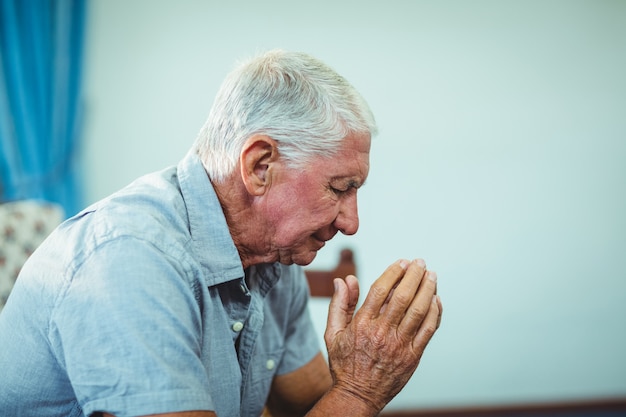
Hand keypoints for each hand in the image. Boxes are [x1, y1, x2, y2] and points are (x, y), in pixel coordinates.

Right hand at [324, 259, 441, 413]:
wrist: (357, 396)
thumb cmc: (344, 364)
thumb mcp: (333, 333)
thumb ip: (339, 304)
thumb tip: (345, 280)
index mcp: (362, 324)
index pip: (381, 290)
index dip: (394, 272)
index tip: (402, 262)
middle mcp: (382, 332)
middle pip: (403, 296)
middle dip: (414, 275)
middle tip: (420, 262)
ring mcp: (399, 345)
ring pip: (419, 311)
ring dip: (428, 289)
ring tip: (431, 275)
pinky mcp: (412, 357)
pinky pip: (428, 330)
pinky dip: (435, 312)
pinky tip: (436, 299)